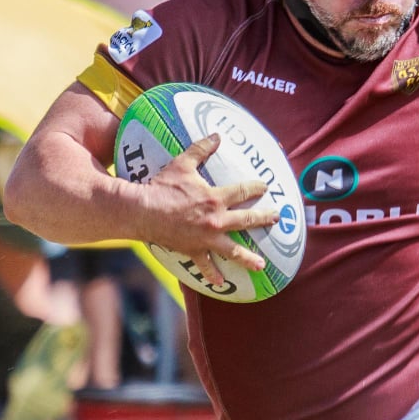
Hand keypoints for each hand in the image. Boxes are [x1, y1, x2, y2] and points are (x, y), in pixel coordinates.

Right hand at [134, 134, 275, 289]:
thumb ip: (201, 149)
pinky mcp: (194, 250)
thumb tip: (216, 134)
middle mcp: (216, 220)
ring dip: (249, 259)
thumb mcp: (182, 163)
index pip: (244, 192)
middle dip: (264, 219)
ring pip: (233, 251)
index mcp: (216, 198)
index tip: (265, 188)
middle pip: (247, 221)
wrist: (142, 210)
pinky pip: (205, 266)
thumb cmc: (162, 186)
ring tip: (261, 265)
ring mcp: (206, 238)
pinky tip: (221, 284)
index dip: (256, 188)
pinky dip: (213, 276)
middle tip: (276, 219)